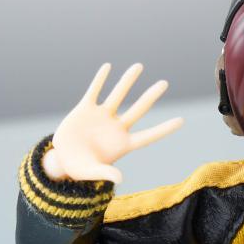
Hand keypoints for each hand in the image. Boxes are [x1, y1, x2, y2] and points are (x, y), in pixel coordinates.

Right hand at [43, 62, 184, 184]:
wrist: (62, 159)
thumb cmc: (80, 168)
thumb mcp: (92, 172)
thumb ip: (106, 173)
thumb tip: (119, 178)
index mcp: (123, 144)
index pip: (148, 136)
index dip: (164, 129)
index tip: (181, 121)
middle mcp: (116, 127)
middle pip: (138, 109)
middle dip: (151, 96)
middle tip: (164, 83)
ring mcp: (101, 116)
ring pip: (118, 95)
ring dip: (128, 81)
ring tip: (139, 66)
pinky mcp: (85, 109)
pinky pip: (94, 91)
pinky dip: (99, 80)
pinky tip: (107, 67)